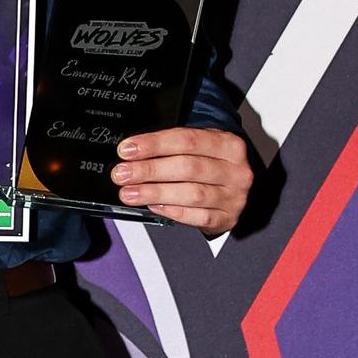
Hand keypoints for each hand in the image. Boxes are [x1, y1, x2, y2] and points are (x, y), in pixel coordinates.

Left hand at [112, 126, 251, 234]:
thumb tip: (132, 152)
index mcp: (228, 144)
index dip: (154, 144)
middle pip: (187, 167)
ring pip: (191, 194)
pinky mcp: (226, 218)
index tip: (127, 150)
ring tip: (129, 193)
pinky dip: (171, 211)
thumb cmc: (210, 164)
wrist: (233, 190)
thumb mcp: (200, 147)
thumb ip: (171, 147)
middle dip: (149, 170)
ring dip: (154, 192)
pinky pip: (196, 216)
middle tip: (122, 173)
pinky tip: (152, 205)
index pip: (187, 139)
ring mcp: (233, 197)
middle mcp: (235, 170)